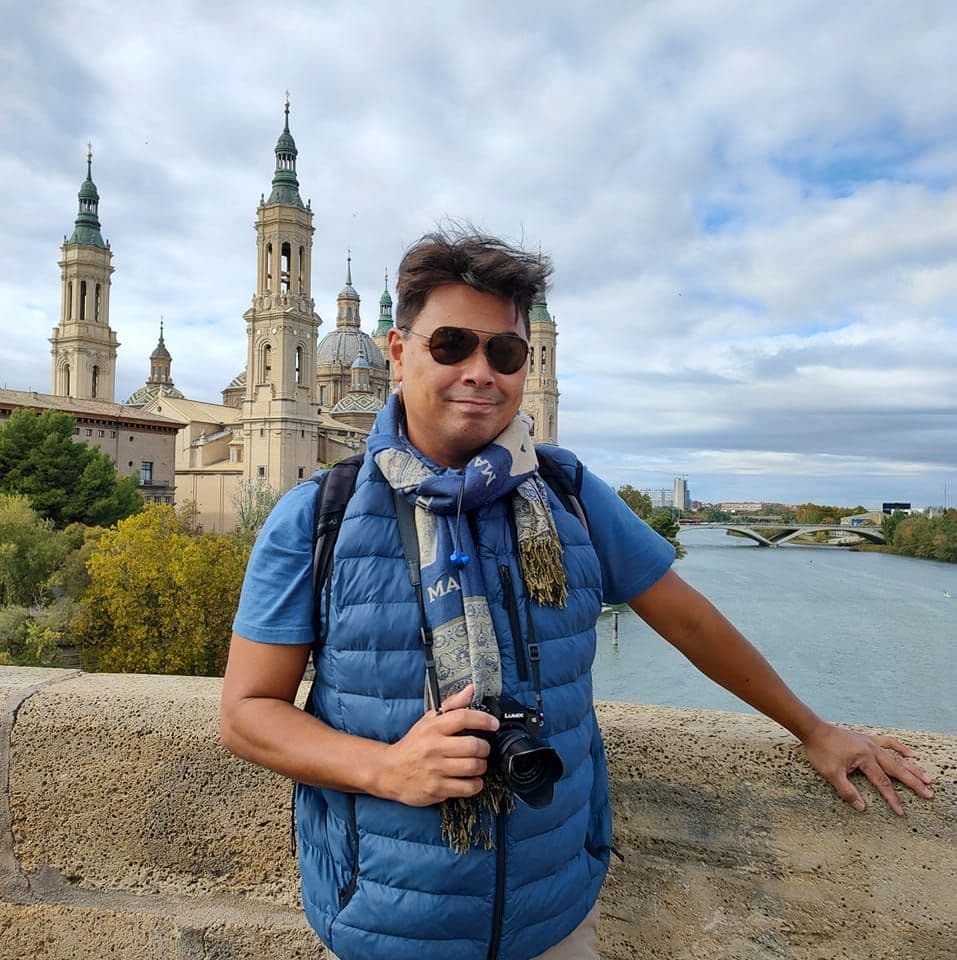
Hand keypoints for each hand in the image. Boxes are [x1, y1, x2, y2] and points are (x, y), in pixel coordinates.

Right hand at [375, 684, 499, 806]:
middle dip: (485, 748)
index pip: (462, 718)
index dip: (483, 719)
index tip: (493, 724)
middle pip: (473, 745)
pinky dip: (476, 784)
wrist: (389, 771)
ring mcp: (435, 769)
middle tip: (483, 749)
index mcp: (433, 728)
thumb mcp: (428, 721)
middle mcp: (434, 748)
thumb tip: (470, 690)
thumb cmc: (413, 745)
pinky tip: (472, 780)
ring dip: (482, 766)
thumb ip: (452, 705)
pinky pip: (467, 787)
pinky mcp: (436, 788)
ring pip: (473, 767)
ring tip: (478, 764)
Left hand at [802, 721, 934, 814]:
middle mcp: (872, 750)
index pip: (882, 782)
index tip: (901, 811)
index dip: (892, 798)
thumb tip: (862, 807)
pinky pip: (889, 742)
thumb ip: (847, 791)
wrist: (813, 730)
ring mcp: (871, 743)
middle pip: (897, 769)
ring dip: (912, 767)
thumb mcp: (831, 774)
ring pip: (897, 757)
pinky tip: (912, 754)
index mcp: (864, 758)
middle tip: (929, 793)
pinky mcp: (867, 739)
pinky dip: (901, 748)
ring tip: (927, 777)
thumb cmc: (821, 751)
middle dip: (914, 783)